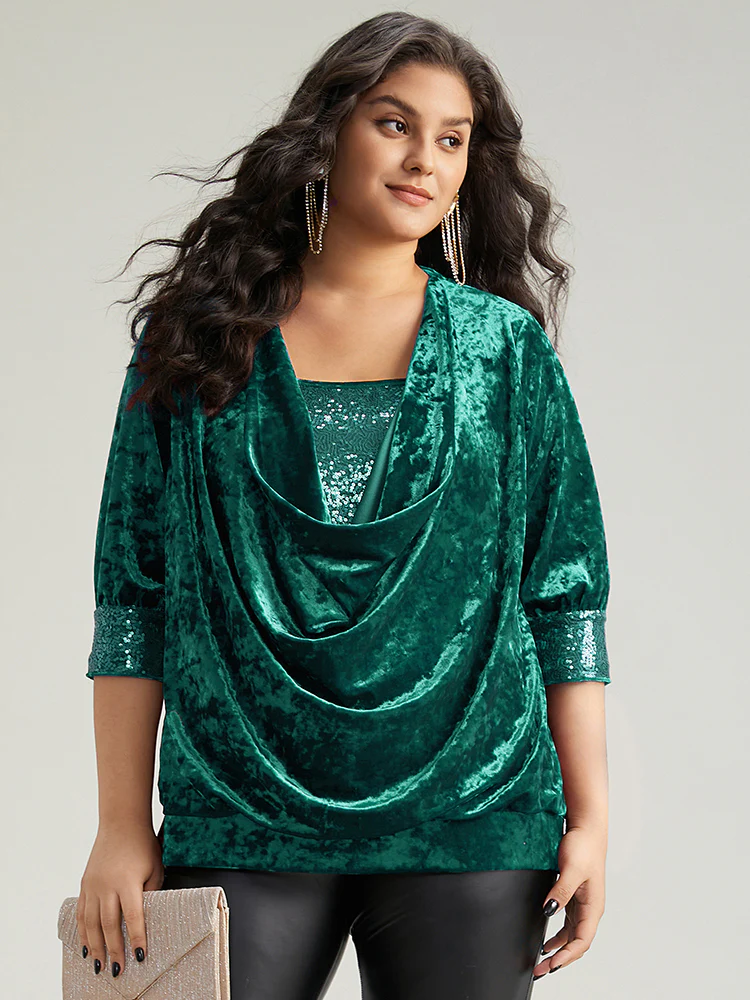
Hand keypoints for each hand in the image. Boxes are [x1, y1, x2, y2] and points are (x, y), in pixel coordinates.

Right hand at [76, 823, 163, 978]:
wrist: (121, 823)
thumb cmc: (142, 845)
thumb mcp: (155, 868)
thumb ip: (151, 893)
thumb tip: (147, 918)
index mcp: (127, 882)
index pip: (134, 918)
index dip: (137, 939)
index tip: (140, 957)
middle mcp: (107, 886)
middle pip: (109, 925)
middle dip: (114, 951)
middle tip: (118, 971)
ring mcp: (93, 886)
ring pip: (91, 923)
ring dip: (95, 947)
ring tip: (99, 965)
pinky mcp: (85, 884)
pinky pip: (82, 913)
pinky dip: (83, 932)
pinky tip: (86, 946)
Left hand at [532, 824, 606, 979]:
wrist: (586, 829)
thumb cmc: (583, 847)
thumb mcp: (571, 869)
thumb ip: (560, 891)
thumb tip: (549, 911)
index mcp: (593, 906)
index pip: (581, 941)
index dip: (566, 956)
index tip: (551, 965)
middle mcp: (589, 909)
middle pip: (576, 943)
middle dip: (559, 960)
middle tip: (540, 970)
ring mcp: (582, 904)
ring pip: (571, 937)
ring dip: (557, 951)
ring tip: (541, 962)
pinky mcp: (574, 898)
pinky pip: (567, 925)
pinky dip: (557, 937)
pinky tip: (546, 943)